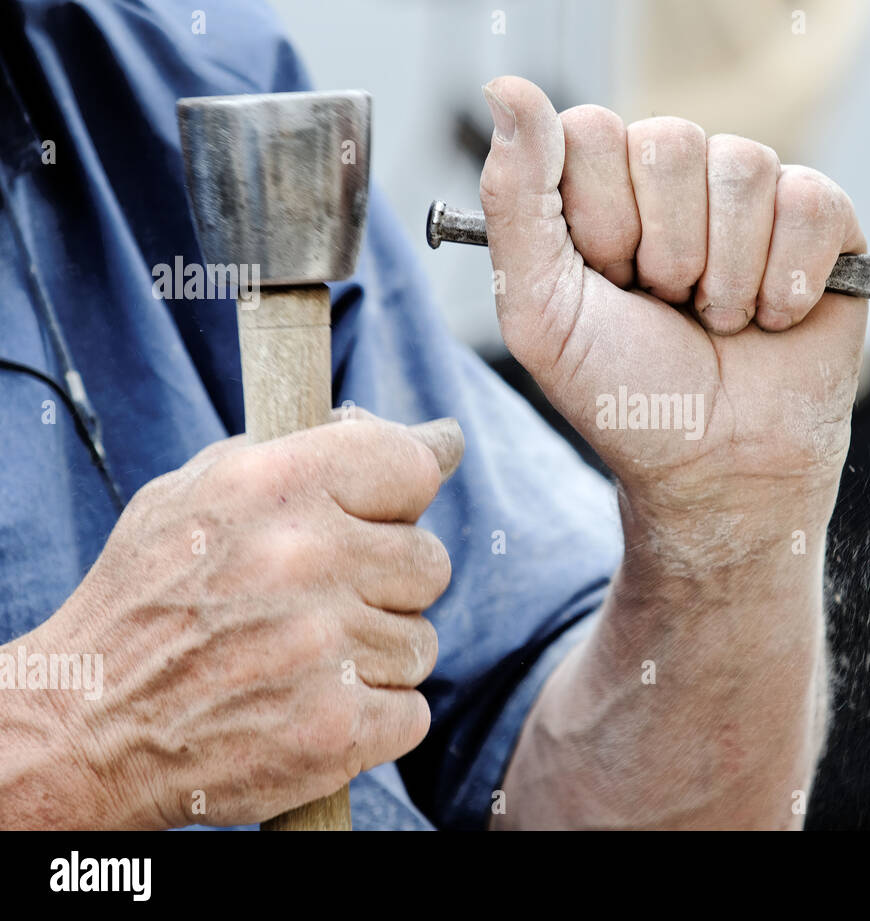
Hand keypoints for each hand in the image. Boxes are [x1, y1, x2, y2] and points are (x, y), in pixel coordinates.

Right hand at [20, 412, 460, 828]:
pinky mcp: (334, 729)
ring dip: (375, 655)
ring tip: (303, 660)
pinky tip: (311, 706)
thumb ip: (317, 453)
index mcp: (271, 486)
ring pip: (420, 642)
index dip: (401, 497)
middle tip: (320, 603)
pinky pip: (411, 711)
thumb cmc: (150, 598)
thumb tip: (441, 441)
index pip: (410, 467)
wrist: (84, 724)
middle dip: (386, 585)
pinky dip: (372, 717)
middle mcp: (302, 559)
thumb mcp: (202, 493)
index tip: (384, 515)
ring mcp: (322, 648)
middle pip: (428, 562)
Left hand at [479, 76, 866, 517]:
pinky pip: (811, 199)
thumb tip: (507, 88)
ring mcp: (752, 196)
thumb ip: (514, 201)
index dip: (600, 218)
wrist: (719, 467)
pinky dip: (789, 280)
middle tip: (669, 307)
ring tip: (720, 321)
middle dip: (666, 253)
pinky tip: (775, 319)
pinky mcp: (823, 220)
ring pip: (744, 167)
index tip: (608, 283)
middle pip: (669, 141)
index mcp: (603, 190)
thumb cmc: (629, 396)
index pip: (590, 130)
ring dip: (727, 276)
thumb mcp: (542, 311)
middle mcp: (677, 180)